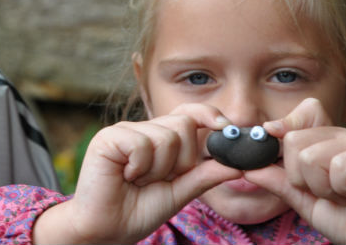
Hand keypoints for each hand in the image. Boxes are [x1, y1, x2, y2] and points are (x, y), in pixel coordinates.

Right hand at [33, 104, 241, 243]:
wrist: (107, 230)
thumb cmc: (138, 210)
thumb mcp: (179, 193)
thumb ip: (205, 176)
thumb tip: (238, 164)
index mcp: (160, 139)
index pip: (189, 114)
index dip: (209, 115)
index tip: (227, 128)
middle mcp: (142, 129)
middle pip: (183, 124)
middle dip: (181, 160)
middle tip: (160, 179)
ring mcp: (124, 131)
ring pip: (165, 137)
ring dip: (158, 169)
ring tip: (138, 181)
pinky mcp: (108, 138)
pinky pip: (141, 144)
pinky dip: (140, 167)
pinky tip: (125, 176)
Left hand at [245, 98, 345, 243]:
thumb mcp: (305, 200)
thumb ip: (278, 182)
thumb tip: (247, 168)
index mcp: (326, 142)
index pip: (305, 112)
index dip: (285, 123)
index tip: (269, 132)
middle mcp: (343, 137)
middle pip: (294, 139)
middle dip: (301, 177)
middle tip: (327, 192)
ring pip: (310, 155)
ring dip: (322, 188)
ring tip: (344, 197)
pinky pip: (337, 165)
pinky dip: (341, 190)